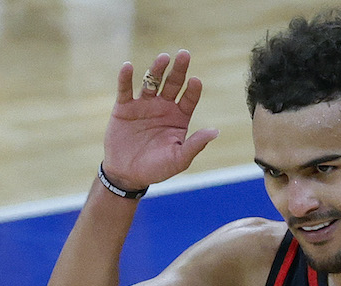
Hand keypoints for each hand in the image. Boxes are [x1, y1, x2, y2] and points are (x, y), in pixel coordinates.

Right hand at [102, 50, 219, 190]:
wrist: (127, 174)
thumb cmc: (156, 169)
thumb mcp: (178, 159)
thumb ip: (195, 145)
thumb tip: (215, 132)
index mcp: (179, 117)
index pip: (189, 99)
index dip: (193, 90)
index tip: (195, 81)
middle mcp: (163, 107)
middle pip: (173, 84)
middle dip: (178, 70)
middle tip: (184, 55)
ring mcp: (144, 105)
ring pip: (151, 82)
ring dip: (156, 69)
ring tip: (163, 58)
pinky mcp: (124, 107)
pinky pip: (125, 89)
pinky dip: (126, 78)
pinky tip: (128, 67)